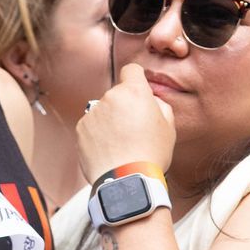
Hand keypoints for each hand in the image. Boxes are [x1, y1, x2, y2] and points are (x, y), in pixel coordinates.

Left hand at [75, 63, 175, 181]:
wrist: (126, 179)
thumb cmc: (151, 153)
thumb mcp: (169, 126)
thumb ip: (159, 104)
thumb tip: (150, 100)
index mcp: (134, 92)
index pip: (131, 70)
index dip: (136, 79)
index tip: (138, 91)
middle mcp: (110, 97)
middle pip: (117, 94)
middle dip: (124, 106)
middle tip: (134, 129)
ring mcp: (93, 112)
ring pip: (104, 110)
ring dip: (110, 120)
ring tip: (120, 143)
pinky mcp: (81, 128)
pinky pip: (91, 125)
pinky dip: (98, 133)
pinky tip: (109, 149)